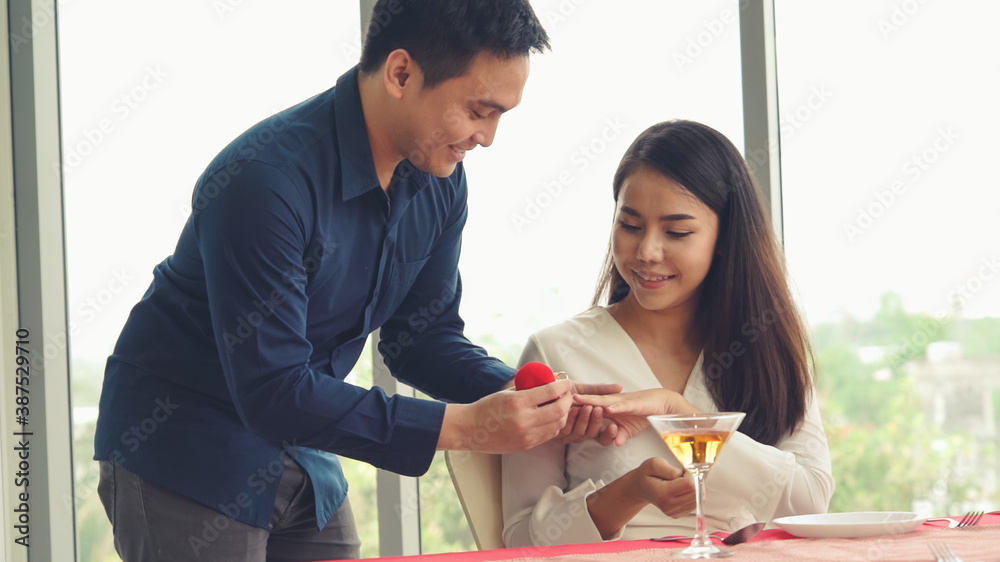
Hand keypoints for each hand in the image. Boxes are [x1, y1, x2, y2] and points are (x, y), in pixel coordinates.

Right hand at [437, 379, 573, 452]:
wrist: (471, 429)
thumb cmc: (487, 407)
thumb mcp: (507, 392)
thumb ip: (529, 388)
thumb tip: (551, 379)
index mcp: (518, 402)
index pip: (550, 392)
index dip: (563, 386)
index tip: (567, 382)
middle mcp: (524, 420)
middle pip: (559, 410)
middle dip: (568, 400)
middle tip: (568, 394)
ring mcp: (526, 435)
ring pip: (558, 424)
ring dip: (564, 413)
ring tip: (561, 405)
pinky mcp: (527, 445)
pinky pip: (549, 434)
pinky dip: (555, 424)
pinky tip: (552, 417)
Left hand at [552, 380, 622, 444]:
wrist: (549, 387)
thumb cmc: (567, 390)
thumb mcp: (586, 390)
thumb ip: (602, 390)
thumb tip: (620, 387)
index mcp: (589, 426)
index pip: (603, 437)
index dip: (609, 435)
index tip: (614, 427)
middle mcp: (580, 432)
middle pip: (591, 434)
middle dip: (596, 422)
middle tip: (599, 410)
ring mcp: (568, 434)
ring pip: (579, 433)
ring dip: (584, 420)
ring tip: (588, 407)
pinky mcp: (555, 432)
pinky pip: (564, 429)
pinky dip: (571, 419)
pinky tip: (573, 409)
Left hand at [574, 388, 701, 445]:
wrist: (661, 404)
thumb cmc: (643, 414)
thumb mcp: (628, 429)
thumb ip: (620, 435)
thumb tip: (615, 443)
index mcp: (608, 409)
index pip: (591, 410)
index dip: (579, 413)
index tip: (564, 414)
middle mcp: (612, 404)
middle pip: (592, 402)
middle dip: (578, 403)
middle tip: (563, 401)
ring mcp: (621, 402)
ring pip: (603, 401)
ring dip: (591, 401)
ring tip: (578, 399)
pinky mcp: (632, 403)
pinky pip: (621, 405)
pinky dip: (614, 406)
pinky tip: (606, 407)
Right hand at [586, 456, 695, 537]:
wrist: (641, 487)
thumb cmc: (647, 475)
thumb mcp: (654, 463)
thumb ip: (669, 469)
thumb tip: (683, 475)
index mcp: (662, 494)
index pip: (689, 485)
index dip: (690, 474)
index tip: (682, 470)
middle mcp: (669, 506)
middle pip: (696, 494)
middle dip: (693, 481)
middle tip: (682, 475)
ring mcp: (673, 512)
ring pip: (698, 499)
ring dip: (693, 488)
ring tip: (680, 482)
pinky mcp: (678, 514)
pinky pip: (694, 503)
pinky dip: (691, 494)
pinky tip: (681, 489)